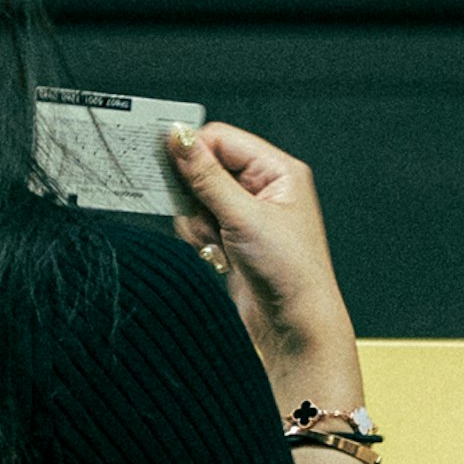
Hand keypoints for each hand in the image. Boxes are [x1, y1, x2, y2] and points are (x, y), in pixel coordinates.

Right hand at [166, 120, 354, 387]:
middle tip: (204, 218)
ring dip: (198, 224)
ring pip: (197, 199)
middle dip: (196, 197)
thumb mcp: (243, 216)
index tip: (168, 165)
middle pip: (205, 169)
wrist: (294, 326)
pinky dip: (201, 240)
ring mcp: (248, 213)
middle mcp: (264, 187)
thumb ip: (206, 175)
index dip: (193, 151)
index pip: (222, 139)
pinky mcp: (234, 237)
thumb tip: (179, 137)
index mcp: (278, 170)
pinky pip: (200, 224)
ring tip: (218, 246)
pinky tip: (218, 258)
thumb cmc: (290, 271)